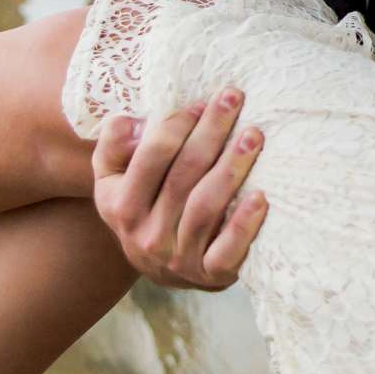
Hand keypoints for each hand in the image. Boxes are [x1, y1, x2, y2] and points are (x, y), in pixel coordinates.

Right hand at [91, 88, 266, 290]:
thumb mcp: (113, 179)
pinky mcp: (209, 275)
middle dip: (210, 132)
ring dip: (231, 168)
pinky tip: (261, 197)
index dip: (176, 126)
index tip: (201, 103)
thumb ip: (114, 146)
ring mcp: (178, 257)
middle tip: (233, 99)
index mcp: (119, 205)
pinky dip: (244, 225)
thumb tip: (131, 122)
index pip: (150, 157)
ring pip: (205, 207)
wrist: (160, 268)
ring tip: (253, 136)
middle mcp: (144, 233)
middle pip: (183, 175)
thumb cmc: (143, 206)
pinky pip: (227, 251)